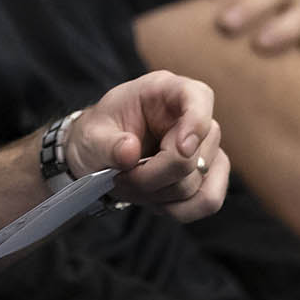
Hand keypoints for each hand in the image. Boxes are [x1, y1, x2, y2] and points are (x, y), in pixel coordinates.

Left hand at [66, 70, 226, 221]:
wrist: (96, 159)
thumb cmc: (96, 137)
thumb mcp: (90, 136)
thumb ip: (108, 144)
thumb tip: (130, 152)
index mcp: (163, 90)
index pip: (198, 96)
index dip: (195, 123)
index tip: (180, 148)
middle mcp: (190, 116)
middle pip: (194, 155)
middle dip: (154, 176)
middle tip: (121, 178)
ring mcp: (204, 147)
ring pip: (198, 183)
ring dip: (161, 194)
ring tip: (133, 187)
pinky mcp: (208, 174)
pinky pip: (208, 200)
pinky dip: (179, 209)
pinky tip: (154, 200)